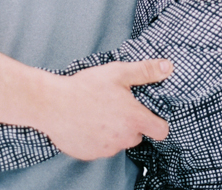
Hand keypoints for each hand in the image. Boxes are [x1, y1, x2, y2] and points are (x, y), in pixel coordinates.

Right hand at [39, 59, 172, 159]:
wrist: (53, 104)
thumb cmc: (86, 87)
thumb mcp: (118, 73)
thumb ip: (145, 71)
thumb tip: (168, 67)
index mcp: (134, 119)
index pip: (161, 131)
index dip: (158, 123)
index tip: (150, 115)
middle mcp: (123, 138)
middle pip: (138, 136)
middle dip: (131, 124)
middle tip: (116, 107)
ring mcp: (106, 149)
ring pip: (118, 142)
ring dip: (114, 131)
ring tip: (98, 112)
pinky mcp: (90, 155)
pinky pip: (100, 148)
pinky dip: (97, 138)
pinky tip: (87, 122)